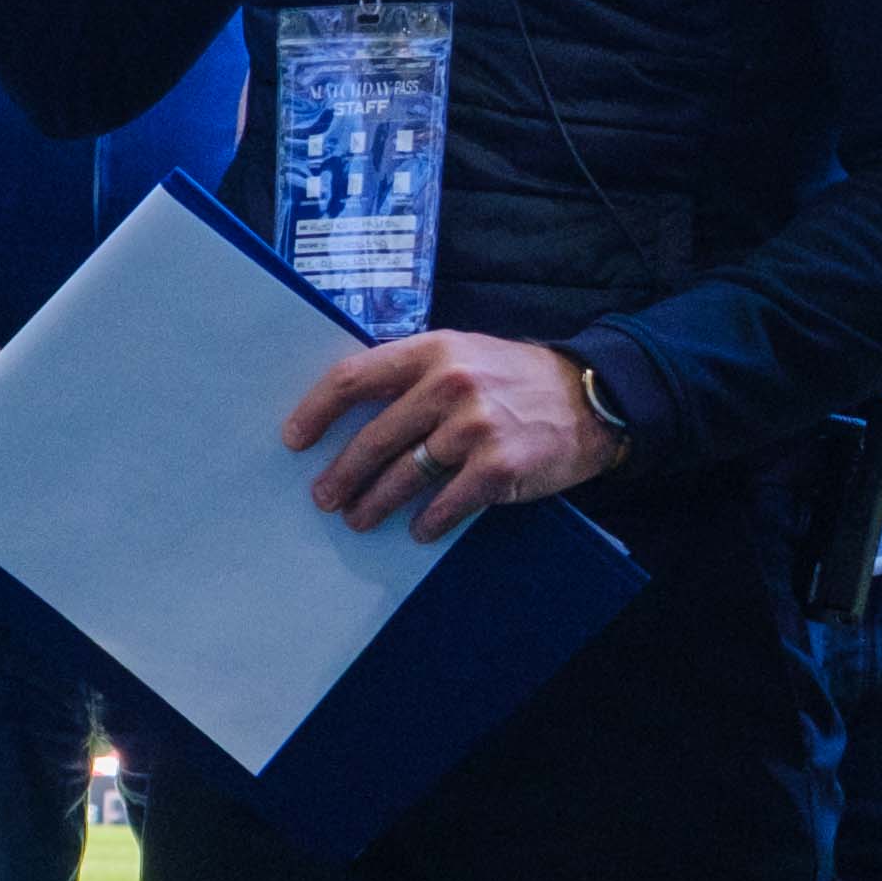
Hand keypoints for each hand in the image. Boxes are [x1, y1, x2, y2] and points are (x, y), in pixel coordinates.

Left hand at [280, 329, 617, 538]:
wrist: (587, 399)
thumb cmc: (514, 378)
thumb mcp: (462, 353)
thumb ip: (412, 374)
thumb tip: (352, 411)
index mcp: (432, 350)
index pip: (354, 377)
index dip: (316, 410)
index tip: (293, 438)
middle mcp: (450, 385)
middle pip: (374, 438)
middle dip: (342, 474)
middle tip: (324, 497)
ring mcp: (474, 428)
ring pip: (404, 476)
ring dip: (374, 504)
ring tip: (357, 520)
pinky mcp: (497, 467)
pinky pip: (446, 503)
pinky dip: (427, 522)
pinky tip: (417, 530)